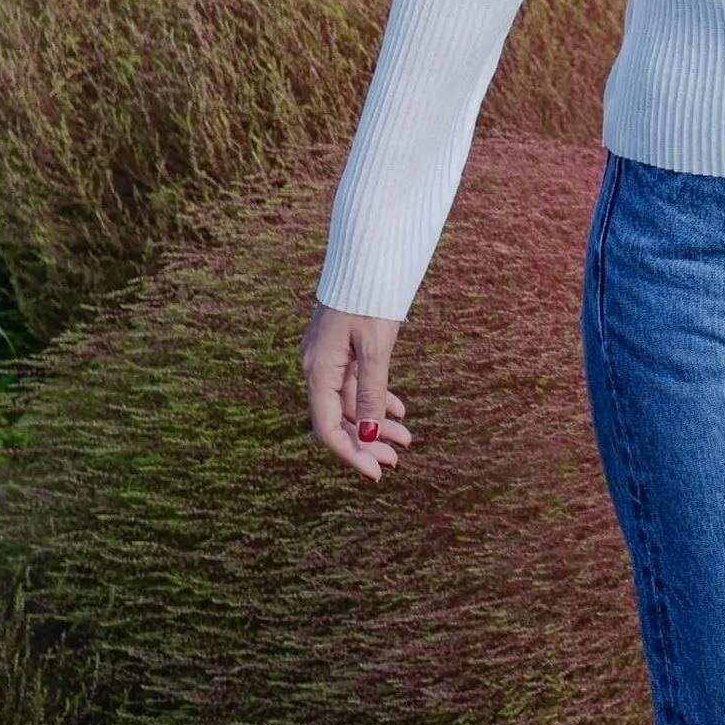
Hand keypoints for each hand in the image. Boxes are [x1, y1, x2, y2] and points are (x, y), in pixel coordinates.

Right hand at [302, 304, 409, 480]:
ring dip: (376, 423)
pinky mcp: (342, 347)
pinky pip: (356, 383)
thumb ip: (372, 393)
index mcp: (318, 369)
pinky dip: (377, 399)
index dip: (351, 453)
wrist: (369, 251)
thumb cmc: (370, 296)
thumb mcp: (375, 347)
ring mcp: (328, 356)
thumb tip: (371, 438)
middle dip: (368, 443)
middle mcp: (317, 366)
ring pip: (351, 402)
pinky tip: (399, 412)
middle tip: (397, 462)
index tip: (376, 474)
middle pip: (339, 418)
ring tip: (407, 439)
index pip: (328, 427)